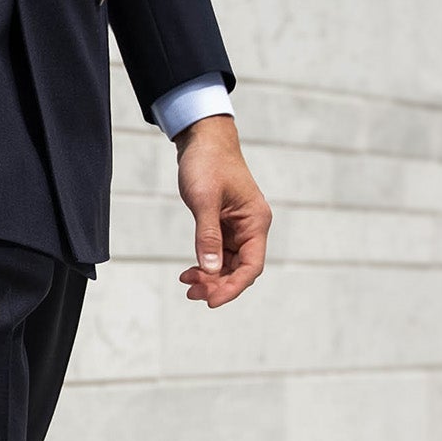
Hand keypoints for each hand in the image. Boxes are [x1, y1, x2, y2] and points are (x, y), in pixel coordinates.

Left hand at [173, 116, 270, 307]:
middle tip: (190, 293)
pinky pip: (219, 253)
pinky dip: (206, 265)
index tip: (211, 301)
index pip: (251, 266)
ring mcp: (238, 227)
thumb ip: (208, 236)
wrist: (203, 139)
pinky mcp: (224, 225)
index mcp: (255, 222)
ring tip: (186, 284)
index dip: (233, 287)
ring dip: (210, 278)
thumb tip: (211, 269)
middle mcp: (251, 227)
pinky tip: (189, 271)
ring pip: (229, 264)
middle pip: (240, 269)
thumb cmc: (207, 163)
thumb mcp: (204, 200)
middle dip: (217, 285)